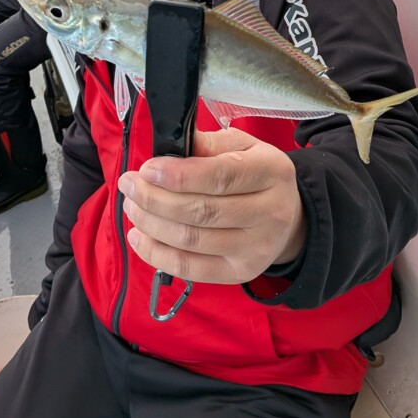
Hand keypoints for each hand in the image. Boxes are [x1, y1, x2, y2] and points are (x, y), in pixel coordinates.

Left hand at [118, 127, 306, 284]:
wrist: (288, 218)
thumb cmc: (256, 175)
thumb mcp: (243, 146)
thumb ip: (209, 144)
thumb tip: (172, 148)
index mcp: (272, 172)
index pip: (221, 177)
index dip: (178, 175)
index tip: (146, 170)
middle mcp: (270, 213)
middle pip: (202, 211)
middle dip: (155, 198)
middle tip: (129, 185)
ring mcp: (256, 248)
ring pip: (191, 240)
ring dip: (151, 223)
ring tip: (132, 206)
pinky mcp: (239, 273)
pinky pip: (190, 268)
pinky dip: (156, 254)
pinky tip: (138, 236)